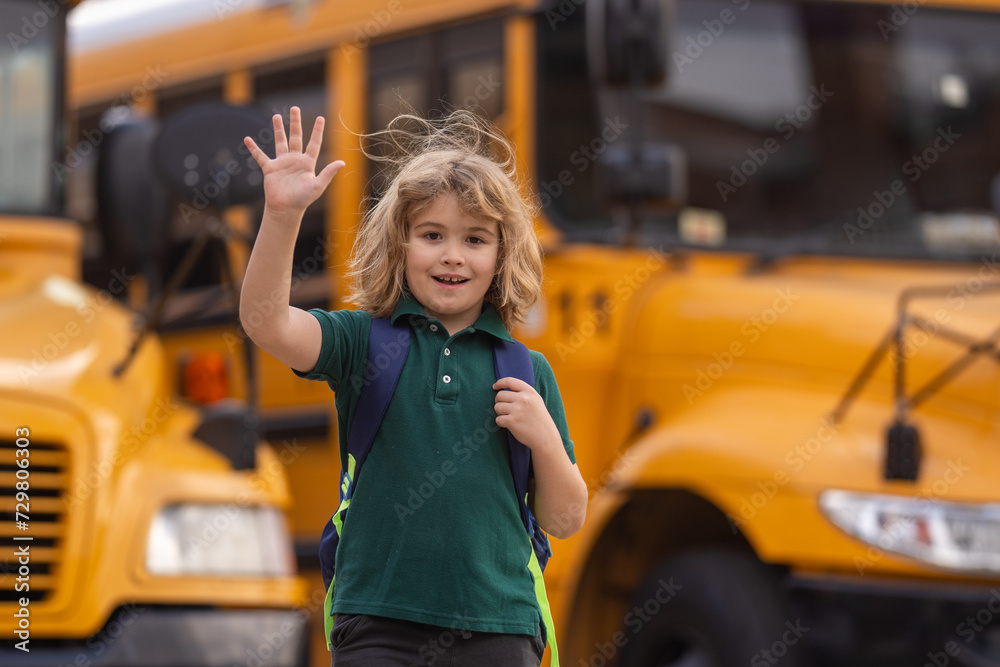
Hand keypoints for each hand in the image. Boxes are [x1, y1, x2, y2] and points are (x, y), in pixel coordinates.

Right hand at [244, 106, 344, 220]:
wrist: (286, 209)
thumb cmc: (303, 199)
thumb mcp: (317, 185)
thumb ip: (328, 173)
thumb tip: (342, 162)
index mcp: (307, 163)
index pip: (313, 143)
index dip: (317, 131)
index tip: (320, 118)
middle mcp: (295, 160)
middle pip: (296, 137)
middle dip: (295, 123)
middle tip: (295, 108)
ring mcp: (282, 163)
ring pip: (280, 142)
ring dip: (278, 129)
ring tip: (276, 116)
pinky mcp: (270, 169)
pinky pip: (260, 156)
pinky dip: (254, 148)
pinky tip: (247, 139)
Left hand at [493, 377, 560, 450]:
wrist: (545, 437)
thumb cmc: (539, 419)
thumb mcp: (536, 400)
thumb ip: (523, 393)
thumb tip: (503, 388)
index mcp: (529, 392)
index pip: (510, 381)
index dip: (499, 383)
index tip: (495, 387)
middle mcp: (523, 399)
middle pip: (500, 395)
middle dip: (499, 402)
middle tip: (505, 409)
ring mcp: (517, 410)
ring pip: (497, 407)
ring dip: (500, 412)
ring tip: (509, 417)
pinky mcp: (512, 421)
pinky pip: (498, 419)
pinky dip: (501, 422)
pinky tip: (509, 424)